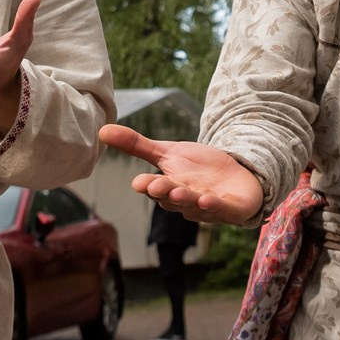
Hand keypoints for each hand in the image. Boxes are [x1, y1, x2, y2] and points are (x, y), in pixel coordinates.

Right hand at [100, 125, 262, 224]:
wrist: (237, 176)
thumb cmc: (199, 168)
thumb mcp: (168, 153)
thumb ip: (137, 145)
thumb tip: (102, 130)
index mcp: (169, 188)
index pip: (155, 188)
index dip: (148, 186)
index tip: (139, 182)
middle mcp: (186, 201)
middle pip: (173, 198)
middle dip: (165, 192)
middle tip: (155, 185)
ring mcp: (208, 206)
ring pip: (194, 205)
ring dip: (187, 200)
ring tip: (180, 192)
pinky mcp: (230, 208)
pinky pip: (221, 209)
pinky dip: (214, 206)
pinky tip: (208, 200)